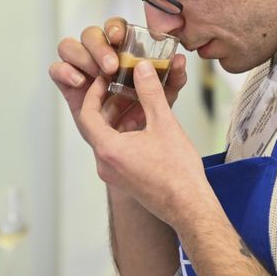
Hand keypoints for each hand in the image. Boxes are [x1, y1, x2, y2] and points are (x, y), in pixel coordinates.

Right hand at [48, 17, 186, 132]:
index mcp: (124, 52)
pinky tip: (80, 82)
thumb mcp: (166, 99)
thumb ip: (173, 80)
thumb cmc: (149, 117)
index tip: (120, 37)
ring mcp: (83, 71)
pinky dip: (65, 72)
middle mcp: (101, 57)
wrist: (136, 148)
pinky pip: (57, 70)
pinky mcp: (70, 88)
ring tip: (98, 75)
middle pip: (90, 35)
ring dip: (82, 57)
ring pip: (69, 47)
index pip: (115, 27)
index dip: (114, 27)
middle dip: (99, 47)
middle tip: (111, 66)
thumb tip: (178, 60)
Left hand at [75, 59, 214, 229]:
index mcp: (108, 150)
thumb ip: (150, 93)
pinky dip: (125, 133)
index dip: (93, 93)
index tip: (105, 79)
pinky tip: (145, 123)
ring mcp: (113, 174)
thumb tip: (142, 68)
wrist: (189, 207)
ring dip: (118, 118)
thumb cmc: (178, 172)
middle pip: (95, 126)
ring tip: (136, 101)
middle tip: (122, 85)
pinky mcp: (124, 179)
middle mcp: (105, 164)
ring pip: (107, 138)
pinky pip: (117, 150)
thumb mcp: (164, 124)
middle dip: (108, 103)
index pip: (87, 114)